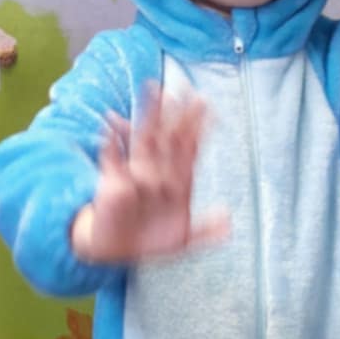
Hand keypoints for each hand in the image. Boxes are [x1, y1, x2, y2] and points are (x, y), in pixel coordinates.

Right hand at [71, 89, 226, 264]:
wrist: (117, 251)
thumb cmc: (150, 239)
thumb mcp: (183, 240)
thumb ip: (206, 230)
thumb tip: (228, 220)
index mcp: (176, 181)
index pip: (190, 148)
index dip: (199, 128)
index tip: (207, 105)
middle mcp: (157, 171)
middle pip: (170, 136)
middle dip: (178, 113)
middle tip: (186, 87)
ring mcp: (135, 173)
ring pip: (144, 138)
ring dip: (148, 114)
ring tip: (151, 88)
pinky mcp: (113, 182)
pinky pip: (112, 160)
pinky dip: (111, 145)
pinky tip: (111, 126)